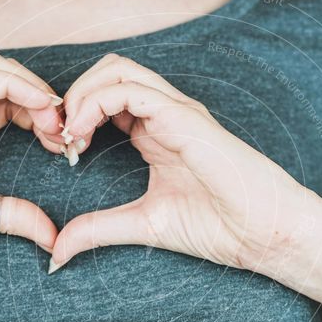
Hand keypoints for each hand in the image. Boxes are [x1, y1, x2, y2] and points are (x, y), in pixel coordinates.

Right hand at [0, 52, 63, 273]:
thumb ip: (8, 215)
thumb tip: (53, 236)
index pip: (13, 106)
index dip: (46, 119)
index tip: (69, 147)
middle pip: (9, 82)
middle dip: (46, 102)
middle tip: (68, 133)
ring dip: (32, 87)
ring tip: (54, 118)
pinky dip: (8, 83)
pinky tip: (35, 103)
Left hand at [50, 54, 321, 302]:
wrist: (264, 234)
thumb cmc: (218, 226)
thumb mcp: (143, 225)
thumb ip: (99, 230)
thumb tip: (57, 251)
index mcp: (156, 133)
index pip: (107, 97)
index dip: (75, 115)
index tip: (62, 153)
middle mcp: (166, 114)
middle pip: (108, 72)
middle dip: (72, 97)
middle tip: (59, 138)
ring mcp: (177, 112)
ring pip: (117, 70)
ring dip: (81, 95)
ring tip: (69, 135)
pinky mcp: (185, 119)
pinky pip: (131, 91)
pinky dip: (96, 103)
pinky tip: (83, 135)